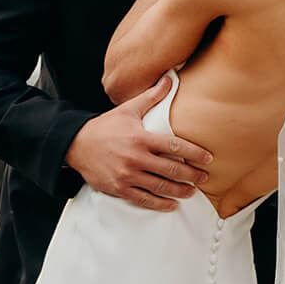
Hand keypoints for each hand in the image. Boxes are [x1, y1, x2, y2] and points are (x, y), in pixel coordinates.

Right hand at [65, 74, 213, 210]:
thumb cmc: (105, 127)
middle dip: (192, 175)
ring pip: (160, 187)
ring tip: (192, 191)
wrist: (76, 145)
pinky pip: (144, 199)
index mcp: (141, 138)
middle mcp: (136, 158)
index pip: (174, 146)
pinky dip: (160, 204)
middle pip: (171, 170)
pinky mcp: (119, 188)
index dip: (194, 153)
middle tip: (205, 177)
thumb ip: (151, 97)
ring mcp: (127, 175)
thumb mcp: (128, 109)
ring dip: (180, 191)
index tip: (208, 158)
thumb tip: (169, 79)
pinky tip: (172, 204)